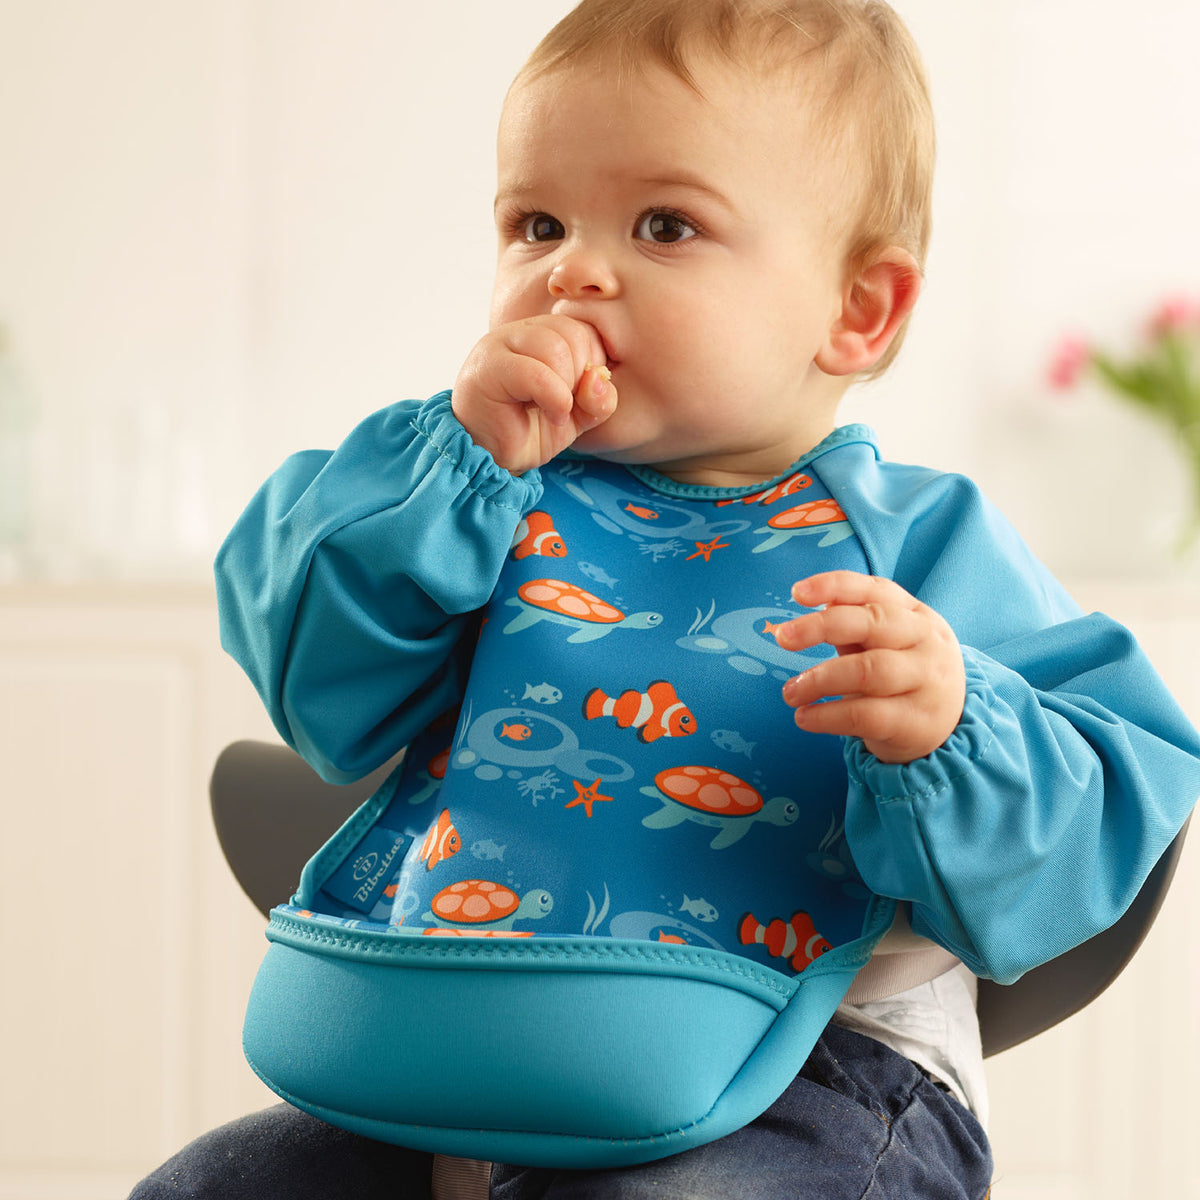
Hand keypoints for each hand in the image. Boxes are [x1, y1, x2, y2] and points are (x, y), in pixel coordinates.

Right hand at [452, 315, 617, 474]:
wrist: (489, 457)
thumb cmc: (529, 432)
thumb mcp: (577, 417)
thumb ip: (598, 400)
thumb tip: (599, 377)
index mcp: (543, 333)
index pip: (585, 328)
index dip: (595, 363)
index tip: (581, 395)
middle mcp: (521, 331)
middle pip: (573, 333)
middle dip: (582, 375)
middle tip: (569, 404)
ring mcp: (502, 344)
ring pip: (555, 348)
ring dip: (566, 388)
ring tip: (557, 411)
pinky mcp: (489, 367)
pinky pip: (535, 373)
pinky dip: (555, 398)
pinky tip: (552, 415)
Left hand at [775, 572, 965, 763]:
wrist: (949, 728)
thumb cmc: (903, 674)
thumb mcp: (886, 642)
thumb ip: (855, 622)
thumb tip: (813, 606)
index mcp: (915, 613)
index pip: (875, 588)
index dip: (834, 586)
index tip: (797, 593)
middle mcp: (926, 640)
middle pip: (872, 623)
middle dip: (820, 627)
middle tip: (782, 638)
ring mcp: (927, 681)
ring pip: (869, 670)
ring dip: (820, 679)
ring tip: (790, 692)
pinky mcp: (917, 722)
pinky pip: (866, 715)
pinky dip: (827, 716)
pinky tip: (804, 717)